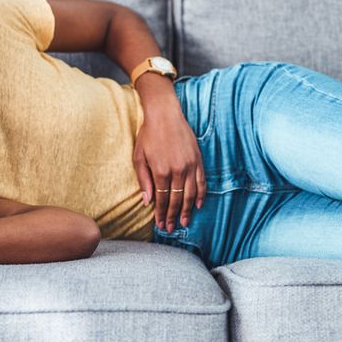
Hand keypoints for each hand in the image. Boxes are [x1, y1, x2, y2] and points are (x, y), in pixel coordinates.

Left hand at [133, 102, 206, 232]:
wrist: (165, 114)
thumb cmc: (148, 135)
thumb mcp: (139, 157)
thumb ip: (143, 180)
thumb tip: (147, 202)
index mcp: (161, 171)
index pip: (162, 199)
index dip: (162, 214)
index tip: (161, 224)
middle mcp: (177, 170)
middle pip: (177, 200)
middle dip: (174, 216)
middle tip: (171, 228)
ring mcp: (189, 165)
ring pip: (190, 194)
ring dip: (188, 210)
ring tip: (185, 222)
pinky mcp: (198, 159)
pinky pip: (202, 181)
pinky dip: (201, 194)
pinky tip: (198, 205)